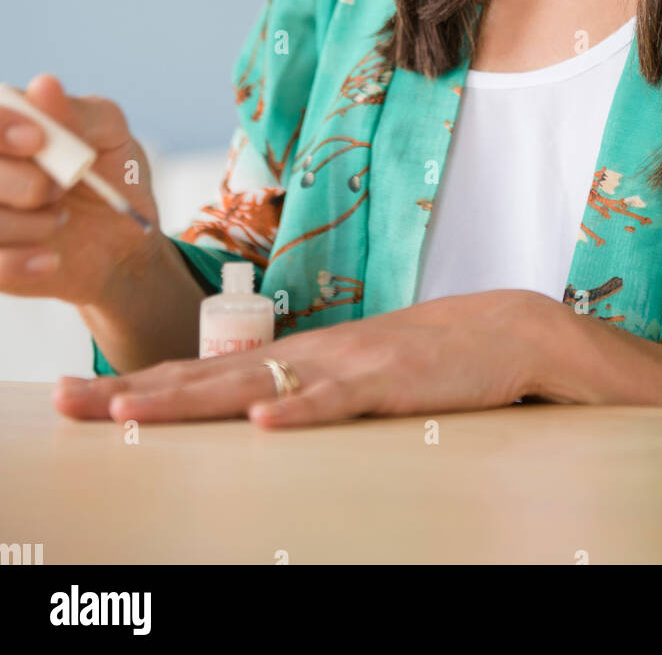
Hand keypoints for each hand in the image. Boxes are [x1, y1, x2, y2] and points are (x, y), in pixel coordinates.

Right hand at [0, 73, 160, 306]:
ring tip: (61, 218)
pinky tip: (51, 258)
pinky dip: (23, 262)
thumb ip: (78, 112)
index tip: (37, 140)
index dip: (0, 127)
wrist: (124, 241)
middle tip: (62, 188)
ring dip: (31, 224)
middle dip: (22, 182)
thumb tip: (44, 85)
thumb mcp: (109, 134)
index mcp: (4, 123)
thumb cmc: (111, 174)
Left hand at [52, 289, 559, 426]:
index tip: (77, 395)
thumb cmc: (425, 360)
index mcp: (294, 357)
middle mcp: (306, 355)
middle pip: (206, 375)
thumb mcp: (351, 376)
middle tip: (69, 401)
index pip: (201, 371)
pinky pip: (339, 401)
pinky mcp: (390, 381)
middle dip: (136, 391)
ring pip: (256, 384)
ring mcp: (346, 365)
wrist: (501, 328)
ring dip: (191, 399)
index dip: (140, 384)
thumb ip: (302, 391)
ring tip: (132, 412)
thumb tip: (251, 417)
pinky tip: (264, 423)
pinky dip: (301, 411)